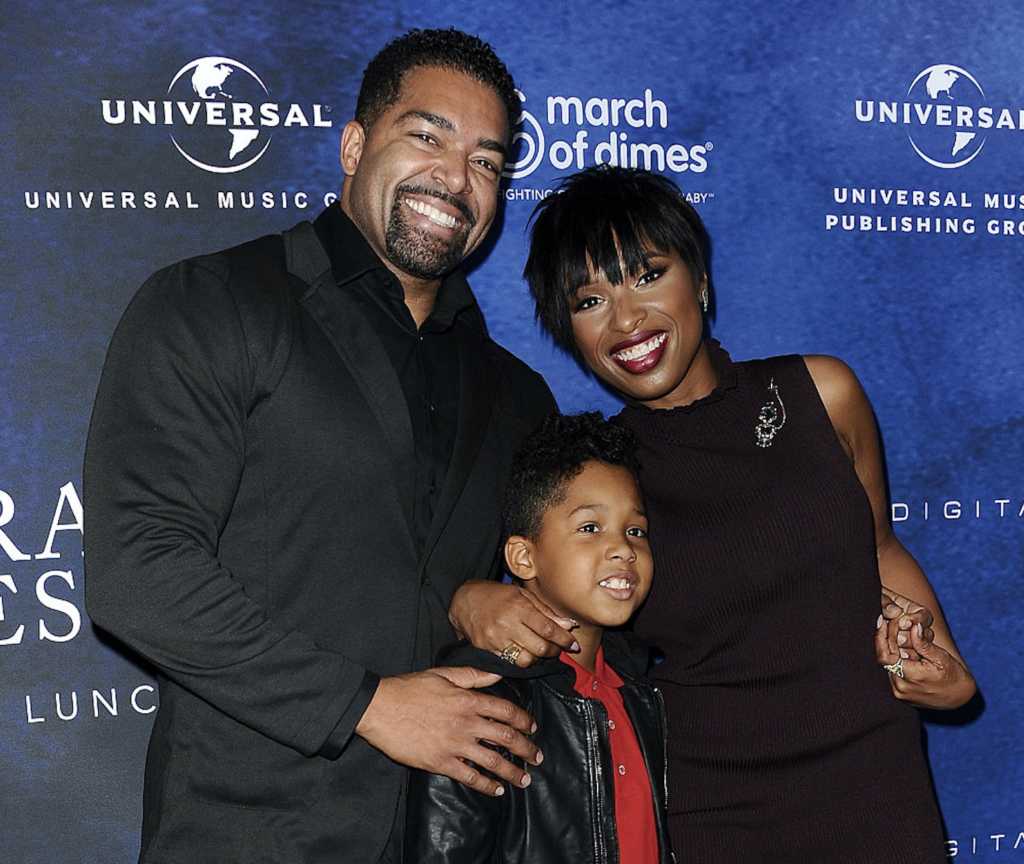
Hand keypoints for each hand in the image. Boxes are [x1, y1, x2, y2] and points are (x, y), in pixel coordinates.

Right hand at [355, 666, 541, 795]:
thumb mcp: (443, 674)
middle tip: (537, 757)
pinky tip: (495, 790)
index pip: (506, 710)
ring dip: (512, 772)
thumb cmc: (409, 688)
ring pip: (493, 760)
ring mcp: (454, 744)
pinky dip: (485, 785)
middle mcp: (466, 722)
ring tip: (523, 780)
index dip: (523, 720)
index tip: (533, 728)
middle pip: (506, 737)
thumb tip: (497, 674)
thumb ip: (473, 675)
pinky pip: (469, 776)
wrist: (380, 708)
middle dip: (526, 749)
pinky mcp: (440, 762)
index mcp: (468, 699)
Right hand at [449, 580, 578, 667]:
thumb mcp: (523, 595)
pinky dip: (521, 660)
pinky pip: (510, 663)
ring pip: (526, 660)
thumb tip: (569, 625)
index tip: (573, 645)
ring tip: (540, 650)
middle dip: (554, 651)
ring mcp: (495, 639)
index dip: (564, 640)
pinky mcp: (486, 650)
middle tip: (557, 648)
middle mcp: (507, 624)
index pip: (548, 629)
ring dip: (538, 659)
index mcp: (519, 607)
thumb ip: (546, 612)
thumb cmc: (497, 595)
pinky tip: (524, 652)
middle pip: (540, 648)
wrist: (465, 600)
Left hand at [875, 589, 973, 708]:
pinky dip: (896, 661)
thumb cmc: (954, 676)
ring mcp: (900, 693)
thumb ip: (923, 643)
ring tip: (901, 638)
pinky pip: (893, 673)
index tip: (883, 622)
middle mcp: (901, 687)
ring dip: (892, 651)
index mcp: (910, 677)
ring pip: (888, 665)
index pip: (884, 655)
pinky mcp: (901, 695)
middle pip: (885, 659)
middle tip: (891, 625)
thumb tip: (913, 626)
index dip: (881, 637)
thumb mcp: (941, 657)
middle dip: (888, 641)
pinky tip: (904, 651)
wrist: (959, 698)